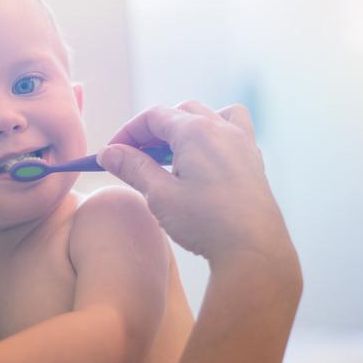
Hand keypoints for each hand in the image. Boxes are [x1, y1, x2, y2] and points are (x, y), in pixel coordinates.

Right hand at [97, 101, 294, 268]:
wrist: (252, 249)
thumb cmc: (206, 223)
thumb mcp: (160, 195)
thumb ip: (133, 168)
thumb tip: (109, 153)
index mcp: (196, 131)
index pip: (153, 117)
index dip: (127, 132)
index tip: (112, 153)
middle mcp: (221, 128)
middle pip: (178, 112)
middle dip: (152, 130)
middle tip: (135, 156)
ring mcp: (242, 142)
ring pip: (209, 114)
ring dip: (185, 126)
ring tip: (172, 153)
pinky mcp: (253, 160)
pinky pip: (232, 130)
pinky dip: (213, 134)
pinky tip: (204, 162)